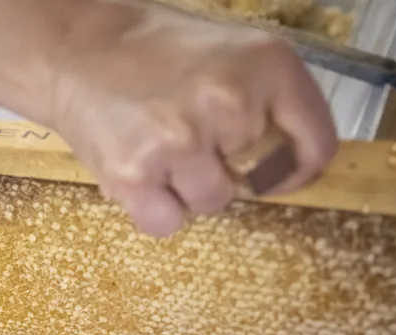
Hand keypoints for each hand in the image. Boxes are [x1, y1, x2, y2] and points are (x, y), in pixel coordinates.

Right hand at [48, 4, 336, 235]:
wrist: (79, 49)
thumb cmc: (161, 55)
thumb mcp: (237, 55)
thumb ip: (276, 103)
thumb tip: (295, 170)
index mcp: (267, 65)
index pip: (316, 146)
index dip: (297, 169)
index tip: (276, 174)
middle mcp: (228, 101)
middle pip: (257, 181)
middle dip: (227, 167)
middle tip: (190, 134)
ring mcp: (179, 141)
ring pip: (212, 202)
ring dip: (187, 189)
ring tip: (160, 150)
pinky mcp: (135, 175)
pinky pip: (166, 222)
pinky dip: (153, 209)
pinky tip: (140, 171)